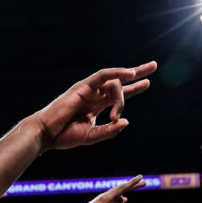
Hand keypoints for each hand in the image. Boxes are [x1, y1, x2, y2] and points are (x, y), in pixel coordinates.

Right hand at [34, 62, 156, 150]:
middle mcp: (94, 95)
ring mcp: (89, 89)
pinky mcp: (84, 86)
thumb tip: (126, 121)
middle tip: (154, 66)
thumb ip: (109, 130)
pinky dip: (118, 72)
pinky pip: (104, 75)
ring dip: (120, 98)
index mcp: (96, 106)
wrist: (47, 134)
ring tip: (114, 113)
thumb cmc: (64, 136)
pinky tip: (131, 74)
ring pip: (114, 84)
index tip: (147, 83)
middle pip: (120, 81)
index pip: (117, 95)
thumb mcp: (92, 136)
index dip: (133, 88)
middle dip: (138, 73)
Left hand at [73, 175, 145, 202]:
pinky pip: (112, 202)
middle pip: (122, 191)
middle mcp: (104, 197)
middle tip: (144, 183)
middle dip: (133, 188)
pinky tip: (125, 201)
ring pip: (117, 200)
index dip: (133, 183)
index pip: (122, 189)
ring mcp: (101, 200)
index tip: (141, 177)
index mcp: (105, 199)